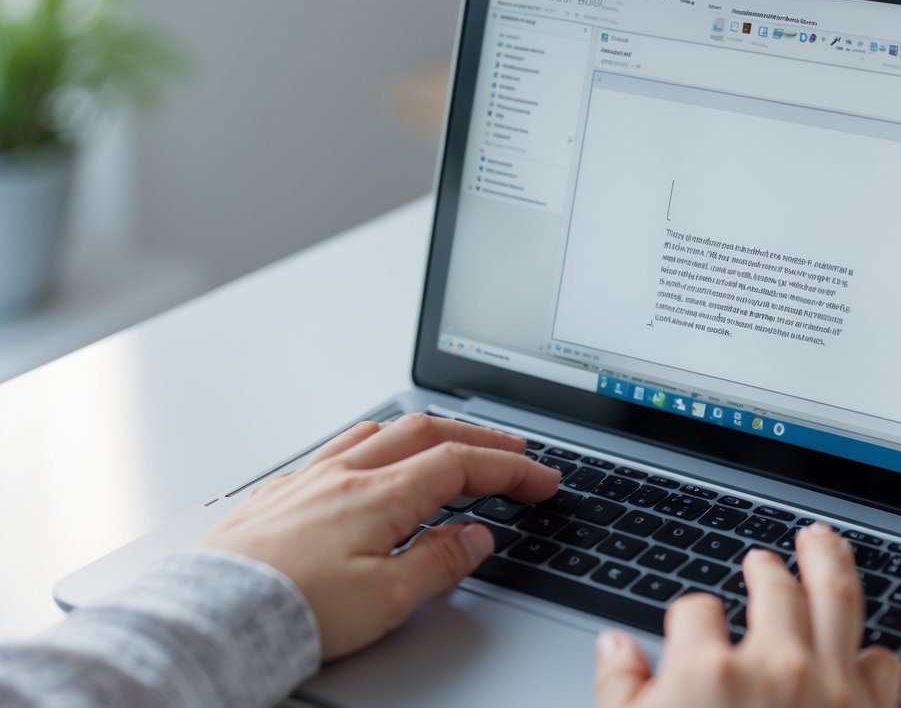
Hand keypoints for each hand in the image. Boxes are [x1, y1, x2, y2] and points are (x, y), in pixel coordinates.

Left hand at [200, 413, 559, 659]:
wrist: (210, 617)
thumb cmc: (290, 612)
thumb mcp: (385, 601)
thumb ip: (438, 563)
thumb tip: (475, 539)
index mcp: (378, 496)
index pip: (461, 464)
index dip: (510, 469)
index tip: (541, 479)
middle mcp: (344, 474)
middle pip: (427, 433)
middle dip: (480, 440)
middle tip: (514, 453)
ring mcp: (310, 478)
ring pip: (381, 431)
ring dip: (429, 432)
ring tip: (453, 444)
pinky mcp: (281, 492)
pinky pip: (340, 446)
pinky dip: (378, 443)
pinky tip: (375, 459)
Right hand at [595, 523, 900, 707]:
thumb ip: (619, 691)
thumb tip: (615, 649)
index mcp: (709, 670)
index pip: (694, 610)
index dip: (686, 619)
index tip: (687, 629)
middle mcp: (777, 667)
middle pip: (775, 585)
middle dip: (766, 567)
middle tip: (764, 559)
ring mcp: (830, 691)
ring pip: (838, 598)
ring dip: (830, 562)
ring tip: (822, 541)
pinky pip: (884, 667)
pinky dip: (876, 652)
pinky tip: (868, 644)